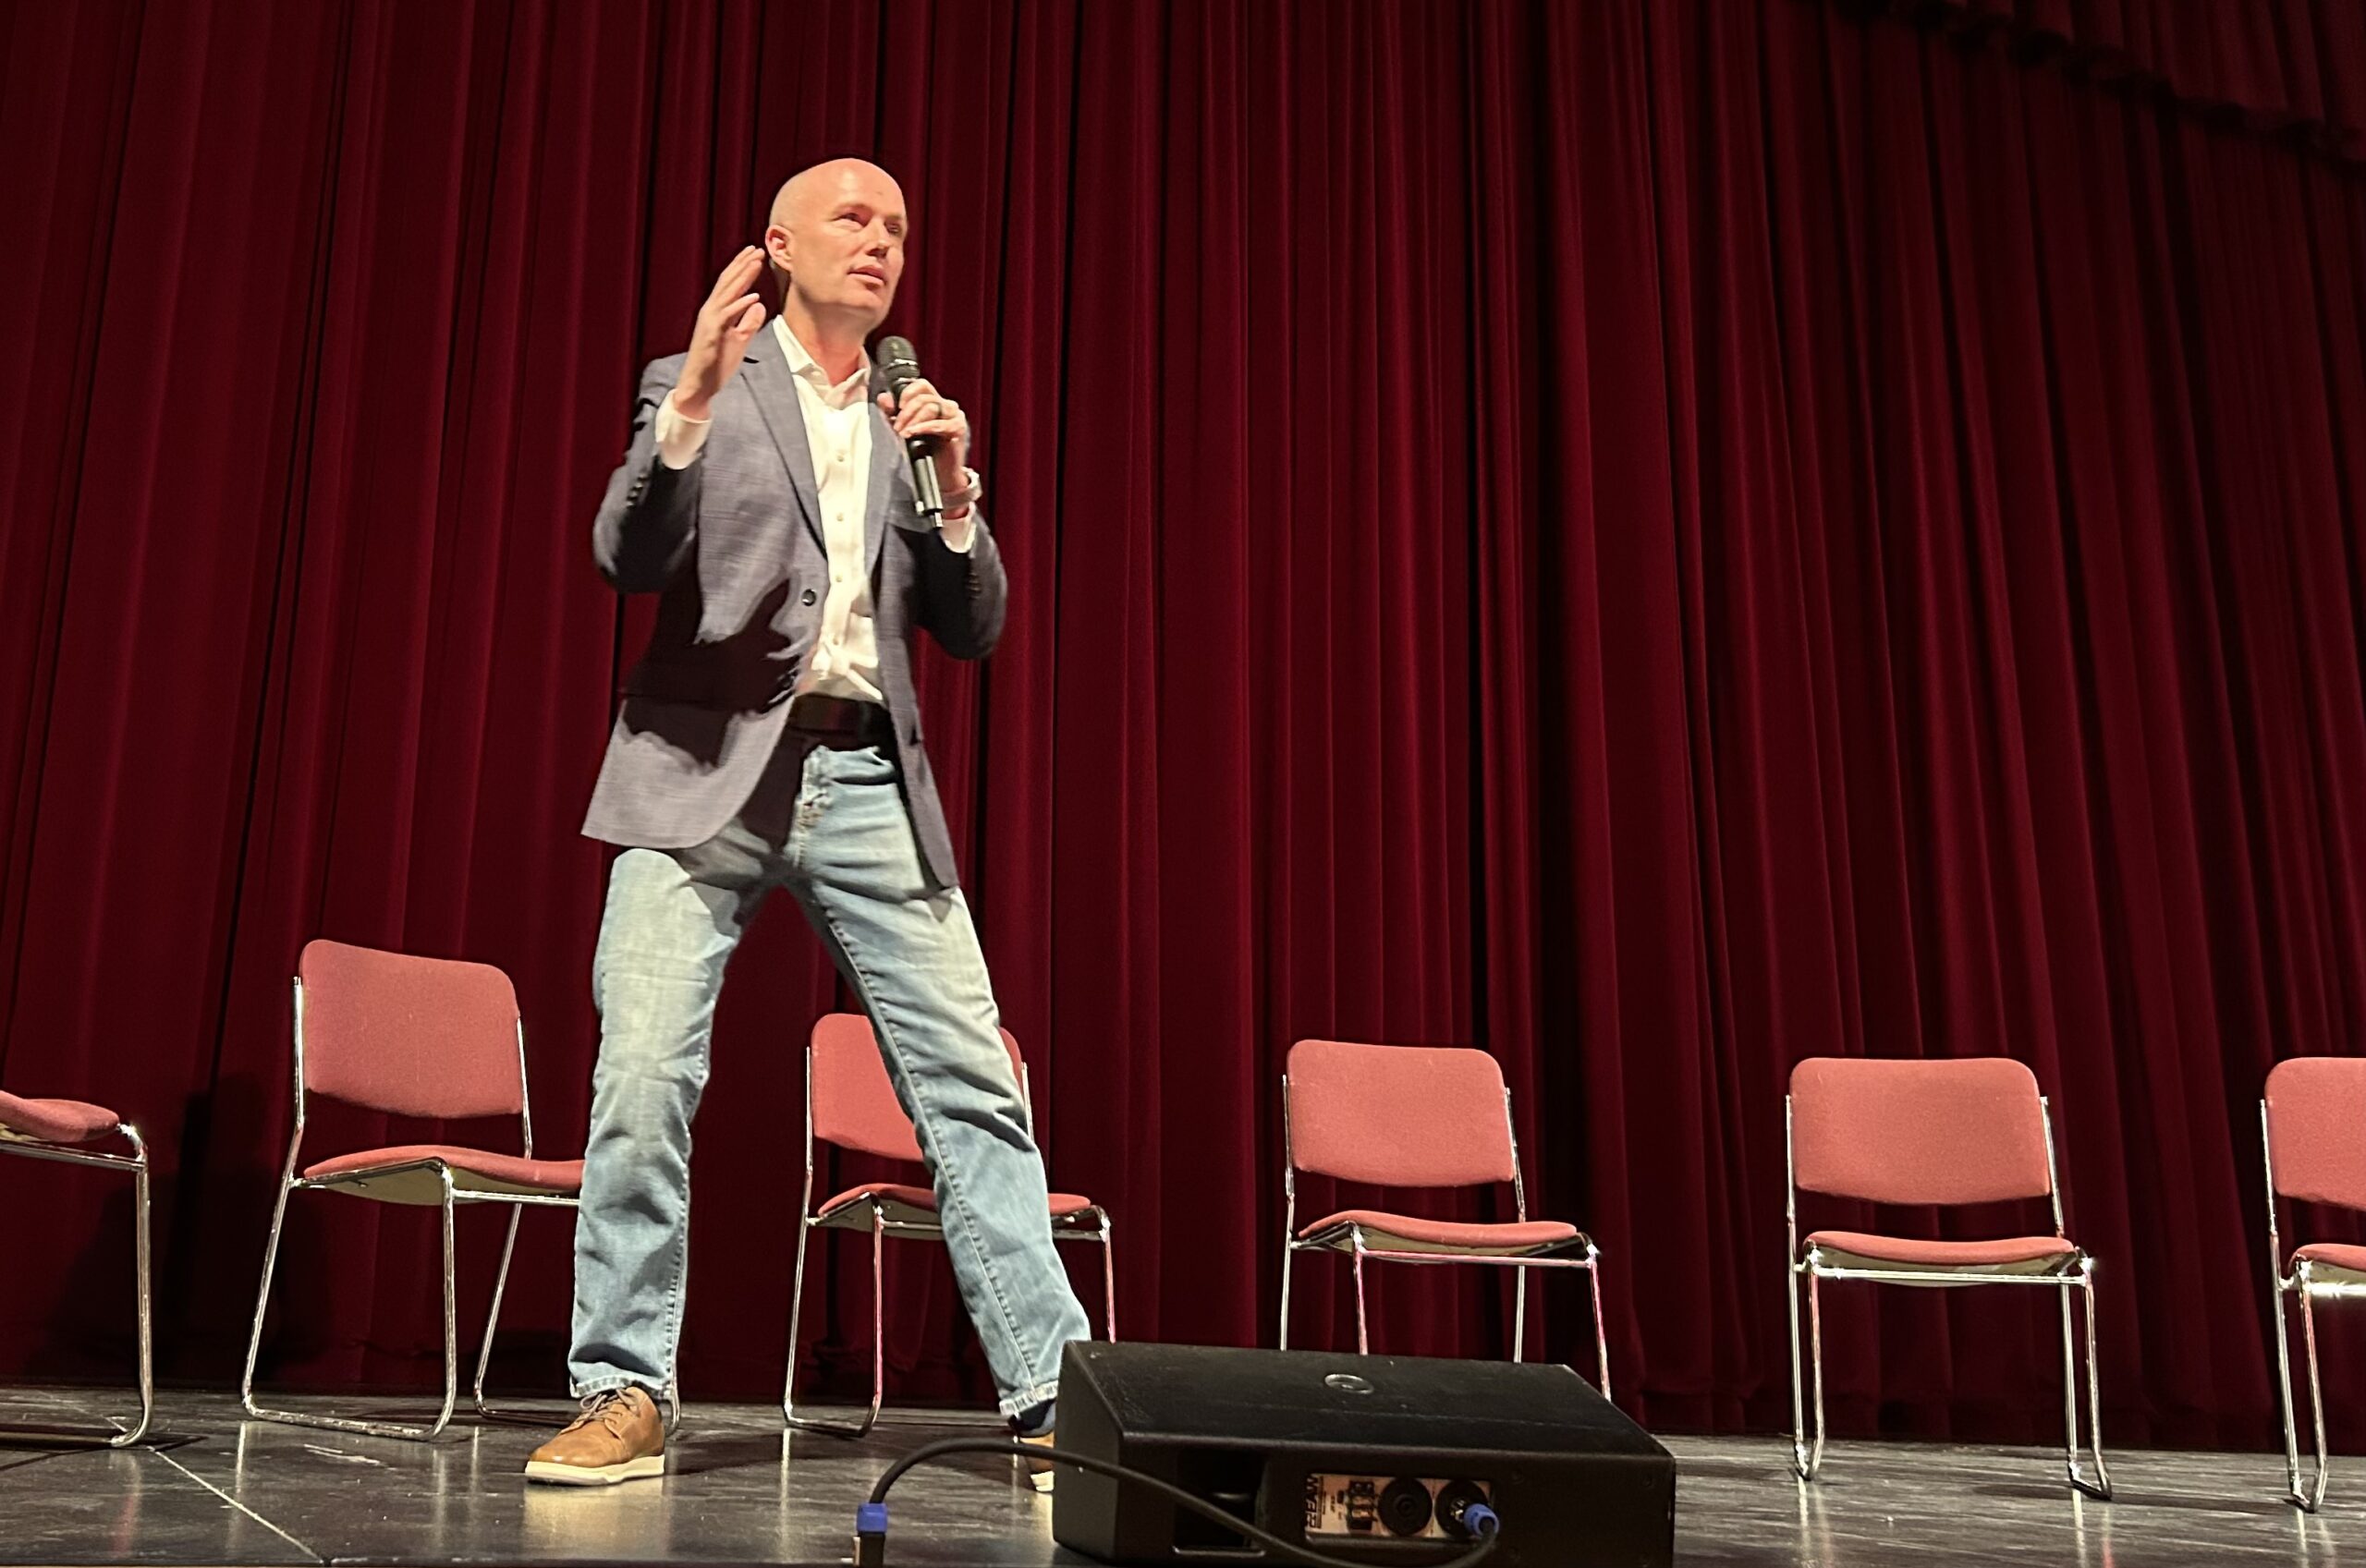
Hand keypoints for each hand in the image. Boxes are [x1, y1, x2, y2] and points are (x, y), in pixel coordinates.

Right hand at [672, 247, 767, 419]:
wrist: (699, 385)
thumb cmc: (717, 363)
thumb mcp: (739, 340)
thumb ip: (748, 321)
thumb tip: (759, 304)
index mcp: (717, 312)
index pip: (730, 285)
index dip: (742, 268)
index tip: (755, 255)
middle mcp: (711, 312)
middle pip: (727, 283)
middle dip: (742, 265)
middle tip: (757, 249)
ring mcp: (710, 322)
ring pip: (727, 294)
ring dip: (742, 277)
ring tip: (756, 262)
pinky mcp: (712, 335)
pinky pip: (728, 317)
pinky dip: (740, 305)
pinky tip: (754, 296)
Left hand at [877, 378, 969, 491]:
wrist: (941, 475)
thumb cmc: (925, 451)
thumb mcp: (904, 428)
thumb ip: (893, 412)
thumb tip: (883, 398)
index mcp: (936, 401)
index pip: (922, 385)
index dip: (907, 392)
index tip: (896, 407)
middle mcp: (947, 405)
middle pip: (923, 398)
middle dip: (905, 412)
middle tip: (896, 427)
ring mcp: (955, 416)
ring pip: (931, 407)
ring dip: (913, 420)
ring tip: (903, 434)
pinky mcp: (958, 428)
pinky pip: (939, 423)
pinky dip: (923, 428)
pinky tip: (912, 434)